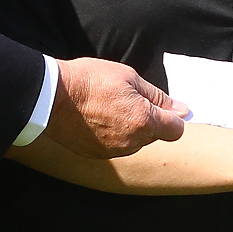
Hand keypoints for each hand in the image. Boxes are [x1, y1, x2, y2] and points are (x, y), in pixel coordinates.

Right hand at [42, 57, 188, 158]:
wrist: (51, 96)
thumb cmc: (90, 80)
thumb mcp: (128, 77)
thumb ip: (157, 96)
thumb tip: (181, 110)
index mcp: (144, 122)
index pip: (176, 130)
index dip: (172, 117)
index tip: (163, 107)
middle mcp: (132, 142)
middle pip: (154, 135)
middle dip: (149, 120)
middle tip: (127, 99)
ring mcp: (113, 151)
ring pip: (135, 142)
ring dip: (130, 128)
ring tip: (109, 107)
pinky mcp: (97, 154)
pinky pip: (115, 146)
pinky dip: (112, 135)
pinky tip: (97, 118)